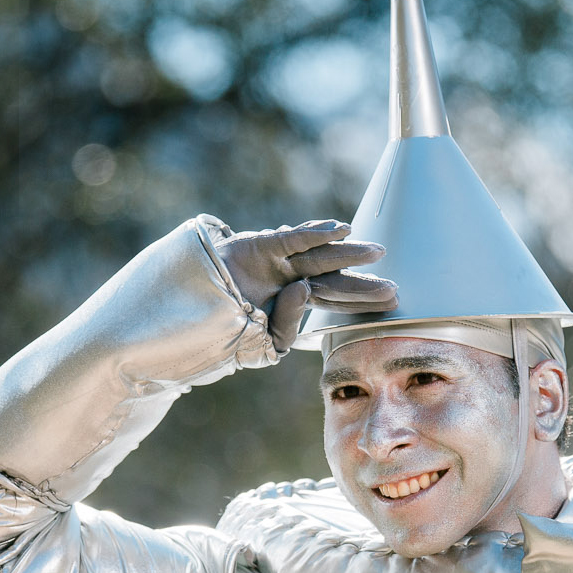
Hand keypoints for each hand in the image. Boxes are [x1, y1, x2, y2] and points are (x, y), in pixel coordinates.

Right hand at [208, 218, 396, 352]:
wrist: (178, 318)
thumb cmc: (214, 332)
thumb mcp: (258, 342)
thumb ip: (286, 323)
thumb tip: (303, 289)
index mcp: (288, 301)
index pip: (330, 298)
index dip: (360, 300)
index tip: (390, 306)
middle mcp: (284, 278)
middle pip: (331, 279)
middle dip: (362, 284)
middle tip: (395, 290)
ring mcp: (272, 261)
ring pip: (317, 257)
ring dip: (347, 253)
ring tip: (377, 253)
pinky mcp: (257, 246)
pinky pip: (289, 240)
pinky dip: (313, 234)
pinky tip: (340, 231)